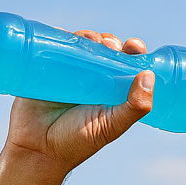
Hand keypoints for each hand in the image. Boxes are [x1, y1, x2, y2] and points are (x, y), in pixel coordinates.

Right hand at [5, 31, 151, 171]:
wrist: (36, 150)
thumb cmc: (76, 142)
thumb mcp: (111, 126)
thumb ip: (134, 107)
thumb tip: (149, 75)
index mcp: (111, 92)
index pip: (126, 66)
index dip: (133, 52)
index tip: (135, 46)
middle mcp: (92, 81)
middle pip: (105, 50)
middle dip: (111, 42)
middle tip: (110, 46)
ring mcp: (68, 73)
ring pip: (82, 45)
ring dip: (90, 37)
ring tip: (93, 41)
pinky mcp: (45, 69)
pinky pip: (55, 46)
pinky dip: (63, 35)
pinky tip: (68, 34)